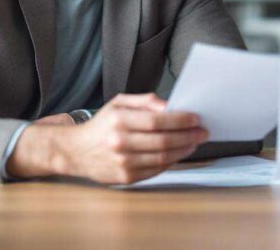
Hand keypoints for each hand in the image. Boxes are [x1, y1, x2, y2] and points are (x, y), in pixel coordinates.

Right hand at [7, 93, 208, 184]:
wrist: (76, 152)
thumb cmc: (101, 125)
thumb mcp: (119, 103)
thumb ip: (145, 101)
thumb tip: (169, 105)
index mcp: (119, 121)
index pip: (158, 121)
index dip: (181, 120)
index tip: (196, 118)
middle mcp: (120, 143)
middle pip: (164, 141)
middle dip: (189, 136)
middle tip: (203, 132)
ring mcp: (123, 163)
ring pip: (163, 158)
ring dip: (184, 150)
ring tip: (194, 142)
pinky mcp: (126, 178)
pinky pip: (156, 170)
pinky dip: (171, 162)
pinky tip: (179, 153)